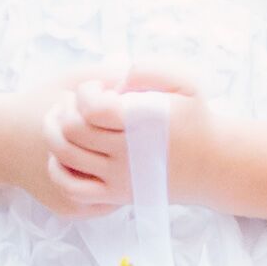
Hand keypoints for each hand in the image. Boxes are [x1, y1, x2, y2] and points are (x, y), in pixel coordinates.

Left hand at [37, 68, 210, 216]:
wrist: (211, 165)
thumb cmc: (194, 118)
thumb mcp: (185, 83)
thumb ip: (150, 70)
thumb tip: (117, 77)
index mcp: (143, 123)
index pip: (92, 107)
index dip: (86, 91)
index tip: (96, 89)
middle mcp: (129, 153)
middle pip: (72, 129)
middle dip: (66, 108)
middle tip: (75, 103)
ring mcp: (120, 178)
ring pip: (65, 154)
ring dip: (55, 132)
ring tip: (65, 120)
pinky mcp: (115, 195)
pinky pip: (71, 187)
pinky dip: (57, 169)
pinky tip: (64, 153)